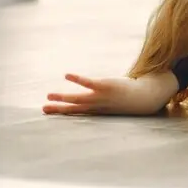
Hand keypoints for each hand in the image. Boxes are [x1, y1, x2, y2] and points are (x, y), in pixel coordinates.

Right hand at [43, 72, 177, 115]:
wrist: (145, 98)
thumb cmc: (129, 99)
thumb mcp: (115, 101)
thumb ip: (106, 100)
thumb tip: (100, 96)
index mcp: (98, 110)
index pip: (77, 112)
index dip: (62, 112)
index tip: (47, 111)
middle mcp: (96, 106)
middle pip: (74, 108)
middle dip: (58, 109)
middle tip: (43, 108)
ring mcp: (100, 97)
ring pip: (78, 99)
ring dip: (62, 97)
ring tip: (48, 96)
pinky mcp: (105, 85)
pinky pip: (88, 83)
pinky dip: (78, 79)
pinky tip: (67, 75)